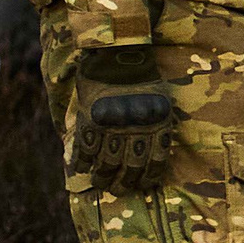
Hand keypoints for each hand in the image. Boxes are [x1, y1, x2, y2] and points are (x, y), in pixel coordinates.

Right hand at [71, 43, 173, 191]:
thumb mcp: (161, 100)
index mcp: (158, 122)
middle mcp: (137, 126)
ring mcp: (113, 124)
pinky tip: (83, 167)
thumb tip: (152, 159)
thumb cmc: (143, 78)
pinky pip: (85, 150)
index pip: (156, 161)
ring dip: (102, 177)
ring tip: (101, 182)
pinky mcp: (91, 119)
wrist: (119, 53)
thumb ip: (156, 127)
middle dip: (124, 184)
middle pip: (131, 167)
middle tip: (119, 189)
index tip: (143, 185)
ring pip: (107, 163)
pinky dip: (83, 162)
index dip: (148, 177)